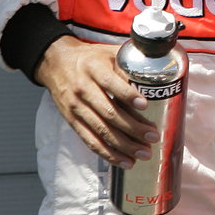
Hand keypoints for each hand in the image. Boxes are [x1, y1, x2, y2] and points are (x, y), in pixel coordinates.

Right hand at [34, 36, 156, 167]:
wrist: (56, 63)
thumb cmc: (90, 58)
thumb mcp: (108, 52)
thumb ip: (129, 62)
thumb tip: (158, 72)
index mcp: (94, 69)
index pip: (111, 83)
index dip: (128, 95)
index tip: (145, 105)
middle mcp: (83, 89)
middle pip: (109, 112)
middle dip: (133, 127)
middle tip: (153, 136)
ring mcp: (76, 107)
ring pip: (101, 130)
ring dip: (124, 145)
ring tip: (144, 153)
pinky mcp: (72, 121)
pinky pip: (90, 141)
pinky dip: (108, 153)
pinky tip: (125, 161)